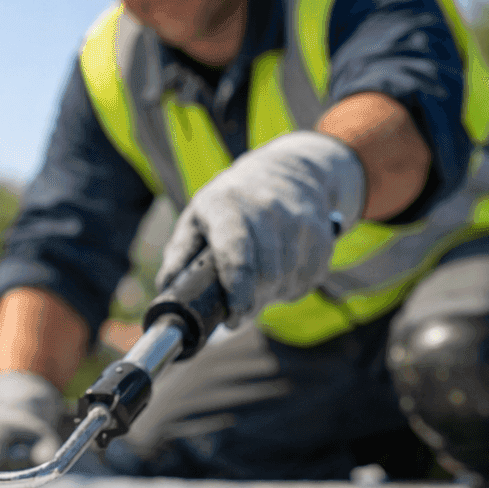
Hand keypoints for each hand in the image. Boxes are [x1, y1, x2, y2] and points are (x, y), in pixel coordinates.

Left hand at [157, 130, 365, 325]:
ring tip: (259, 286)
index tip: (233, 317)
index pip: (236, 251)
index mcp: (227, 205)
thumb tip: (166, 288)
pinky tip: (282, 275)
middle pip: (267, 273)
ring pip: (289, 280)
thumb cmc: (233, 202)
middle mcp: (267, 208)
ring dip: (273, 295)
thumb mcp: (199, 216)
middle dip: (253, 302)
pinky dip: (294, 287)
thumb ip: (180, 253)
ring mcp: (298, 219)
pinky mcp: (321, 233)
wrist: (289, 169)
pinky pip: (309, 278)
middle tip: (239, 312)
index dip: (237, 290)